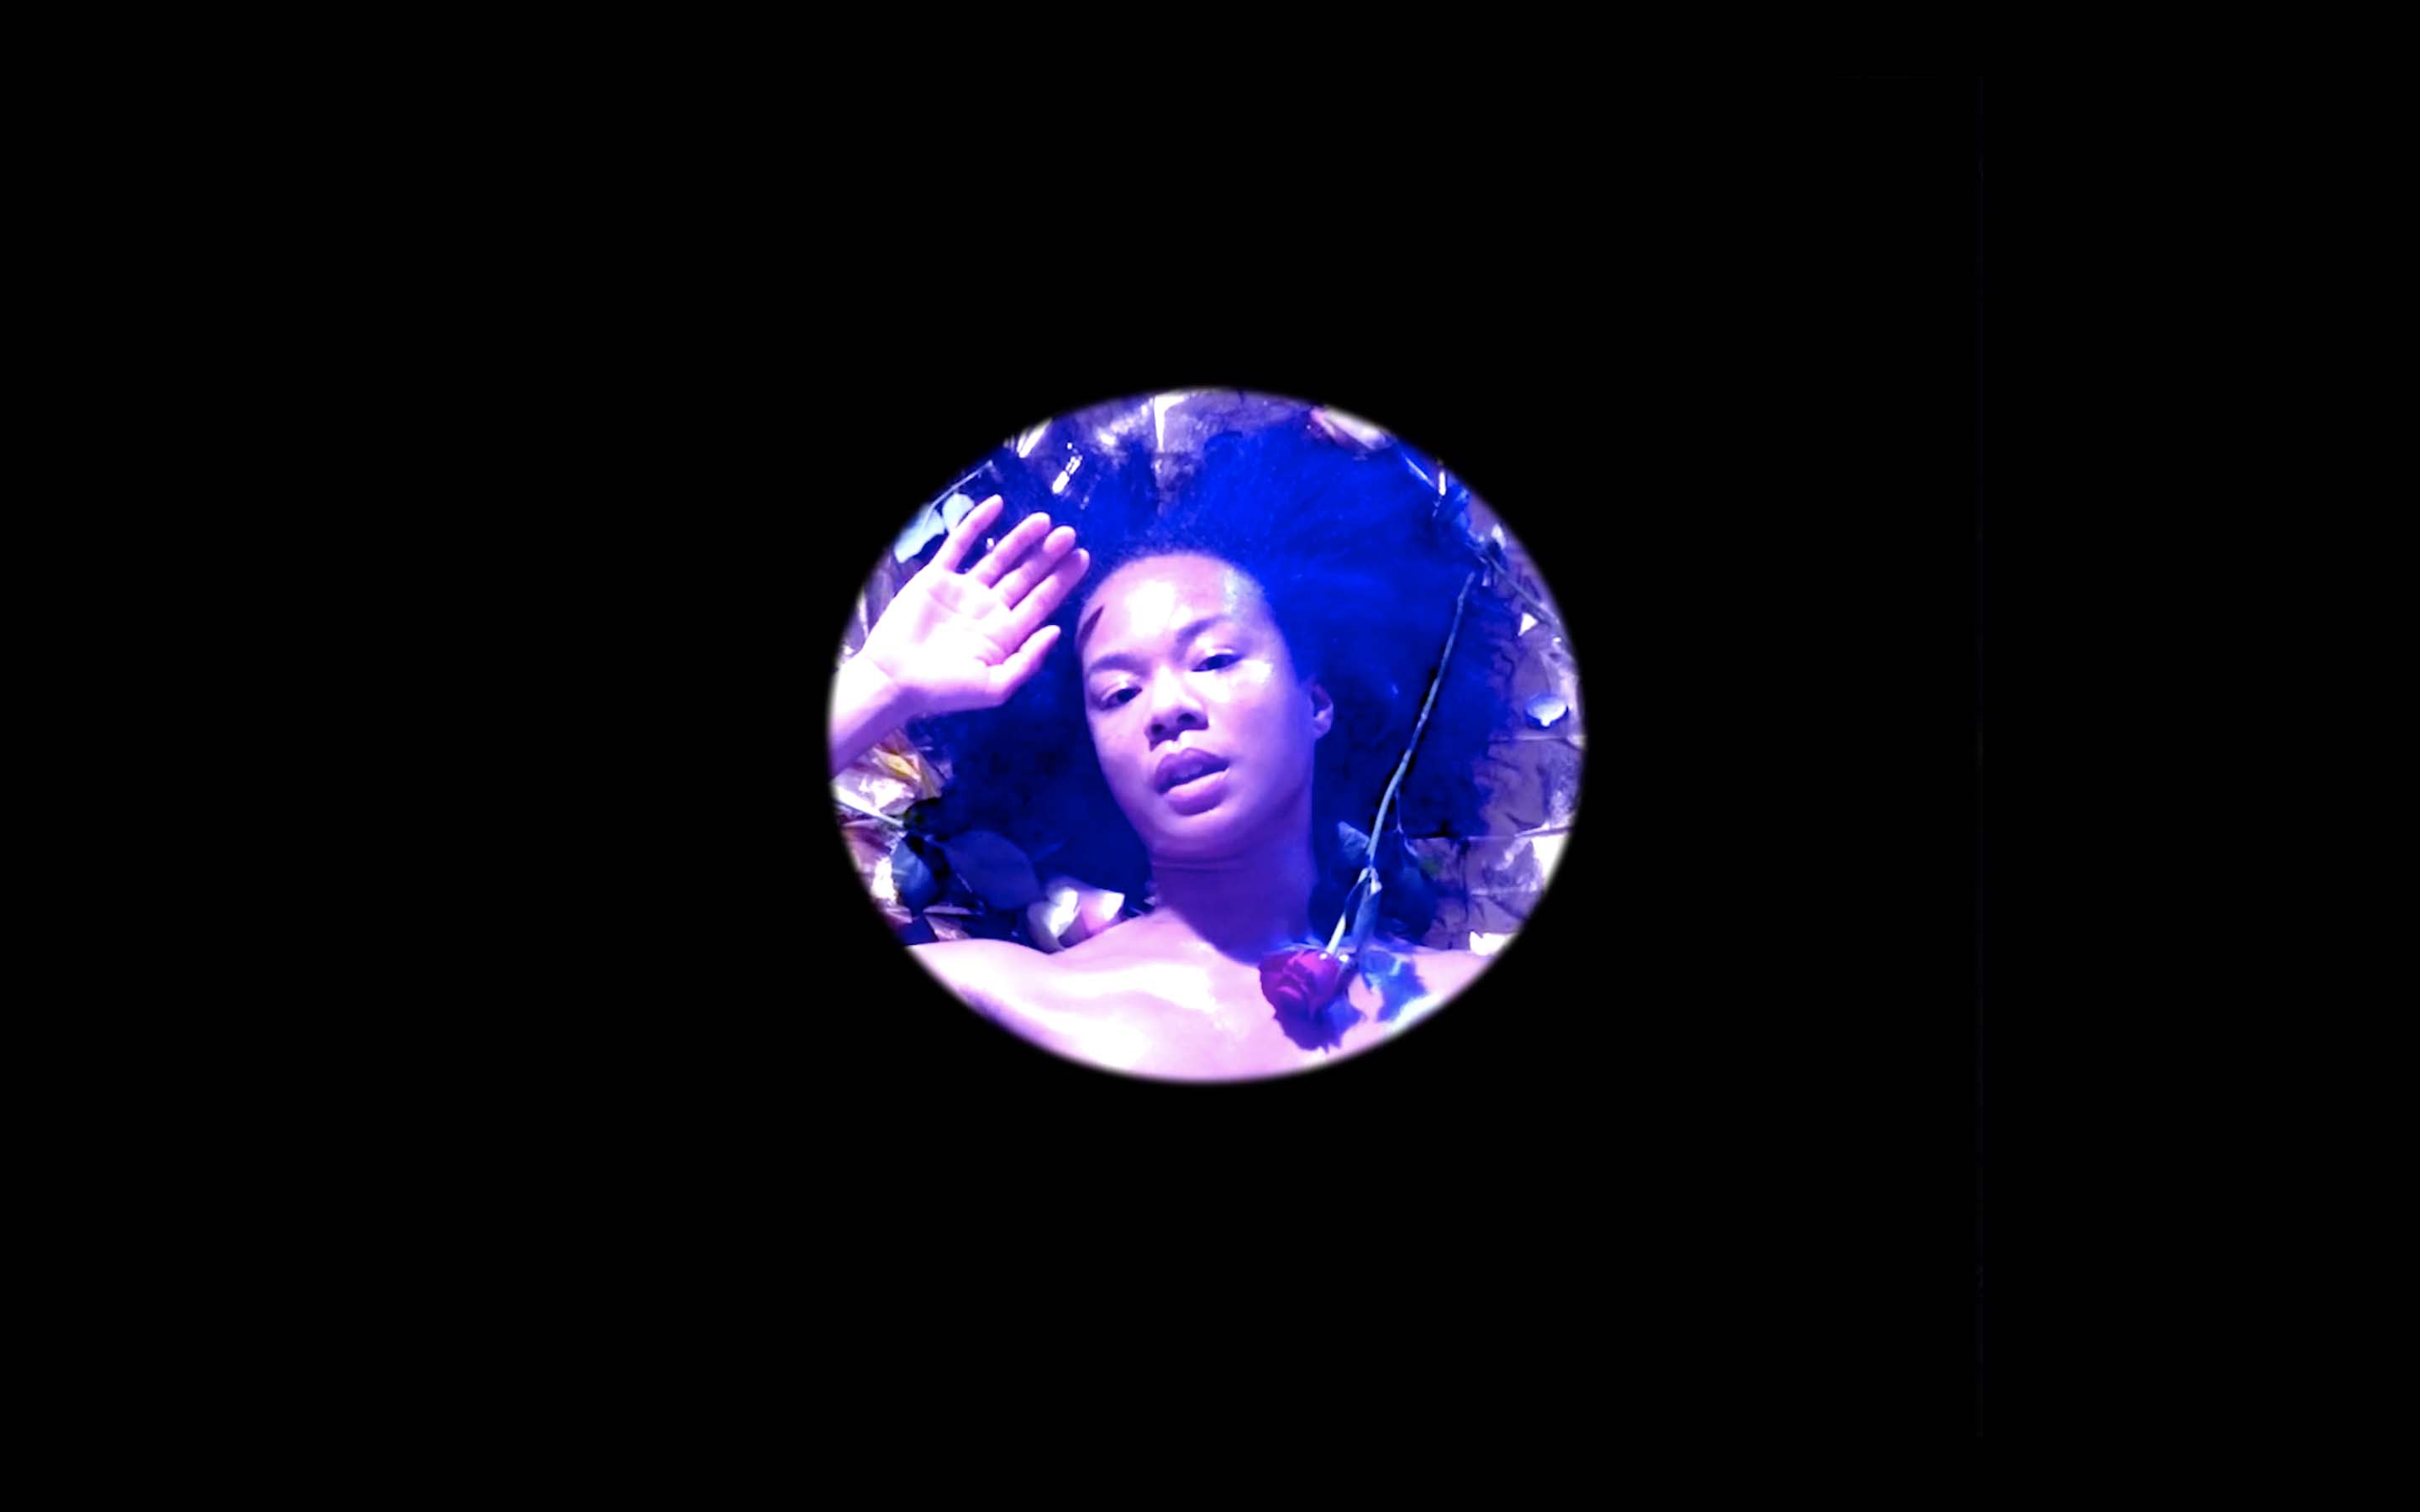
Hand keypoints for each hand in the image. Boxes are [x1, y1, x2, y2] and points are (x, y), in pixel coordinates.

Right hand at [858, 495, 1090, 719]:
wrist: (894, 680)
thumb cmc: (944, 691)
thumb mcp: (995, 686)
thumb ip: (1028, 660)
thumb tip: (1057, 631)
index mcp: (1005, 635)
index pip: (1041, 602)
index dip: (1062, 580)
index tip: (1082, 558)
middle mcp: (988, 610)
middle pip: (1026, 577)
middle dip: (1048, 556)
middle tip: (1070, 534)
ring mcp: (963, 592)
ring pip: (998, 557)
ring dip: (1021, 539)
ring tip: (1045, 520)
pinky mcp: (936, 578)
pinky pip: (960, 545)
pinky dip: (976, 524)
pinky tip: (996, 505)